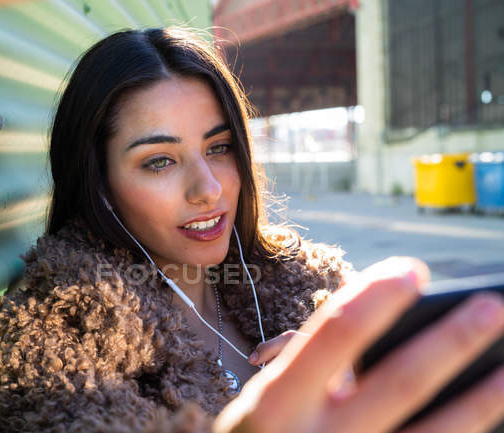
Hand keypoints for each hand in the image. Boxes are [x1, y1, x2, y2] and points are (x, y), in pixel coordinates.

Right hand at [214, 256, 503, 432]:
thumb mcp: (266, 397)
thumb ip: (311, 363)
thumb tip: (378, 325)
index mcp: (278, 400)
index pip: (334, 333)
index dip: (376, 297)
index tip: (411, 270)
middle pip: (400, 381)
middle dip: (450, 341)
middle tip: (490, 306)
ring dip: (481, 399)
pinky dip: (462, 429)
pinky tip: (484, 414)